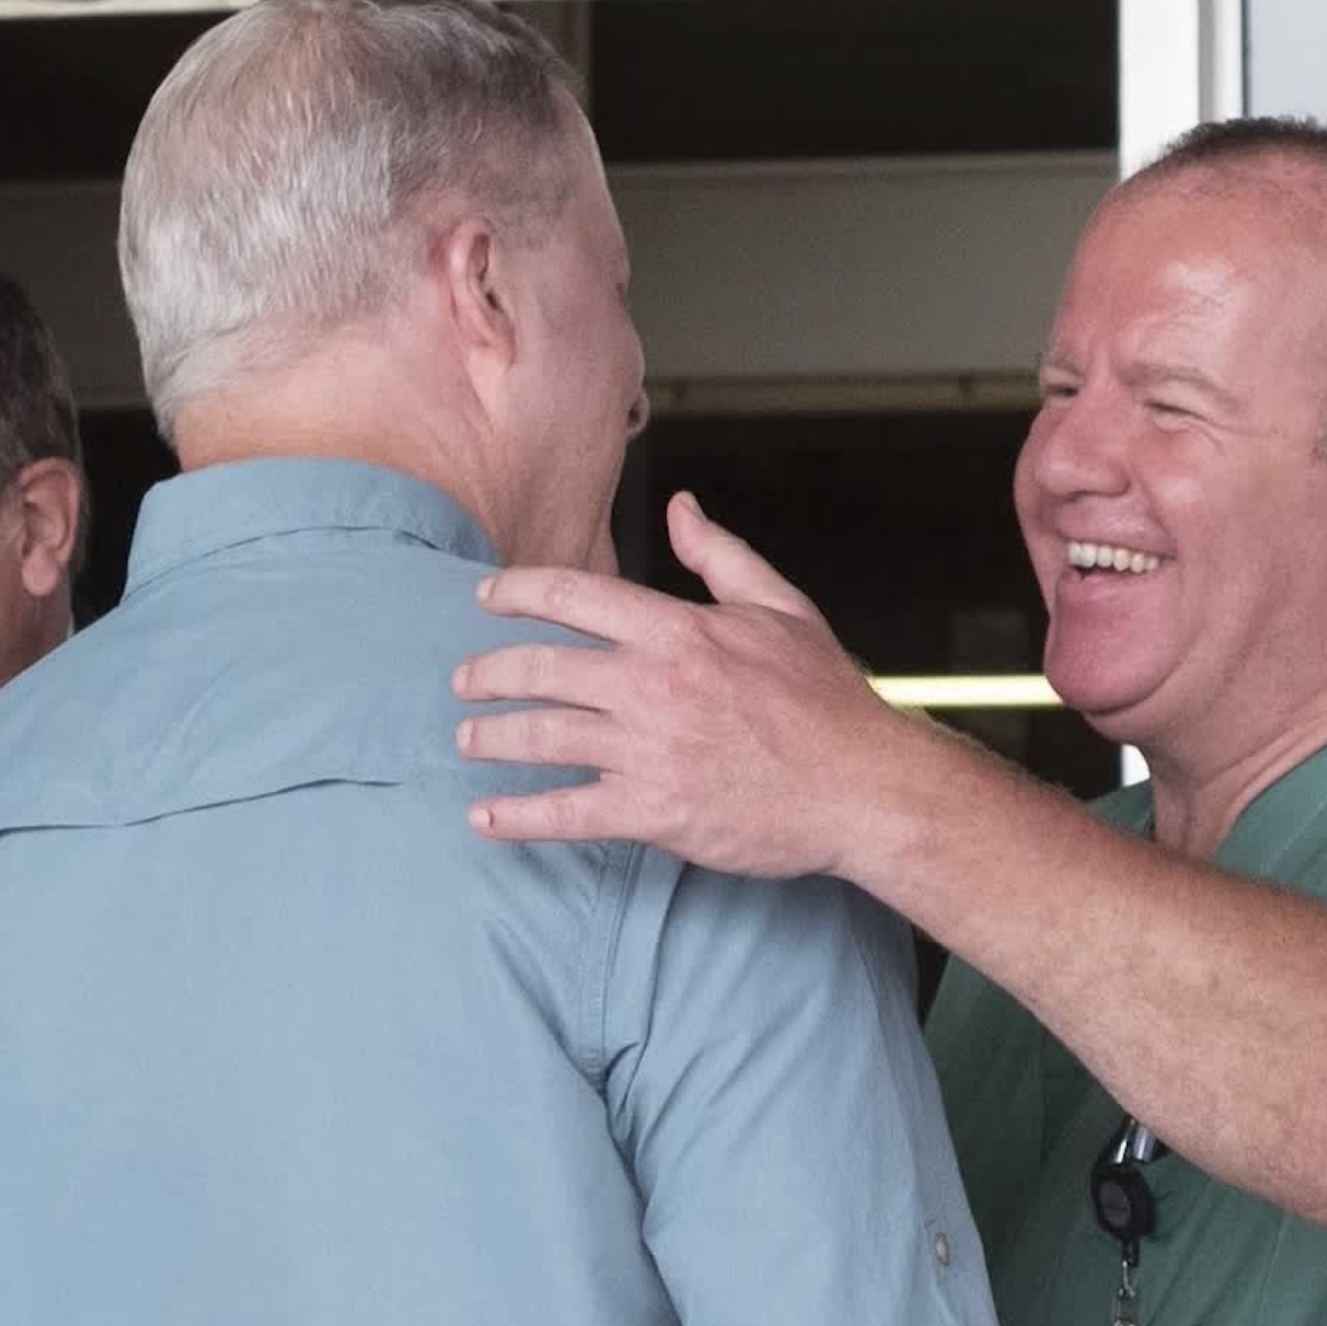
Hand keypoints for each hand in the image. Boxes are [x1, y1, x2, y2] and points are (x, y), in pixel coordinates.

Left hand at [453, 492, 906, 877]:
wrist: (861, 785)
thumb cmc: (826, 699)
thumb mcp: (781, 607)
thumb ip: (720, 555)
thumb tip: (682, 507)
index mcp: (677, 630)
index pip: (573, 595)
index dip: (516, 592)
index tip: (485, 598)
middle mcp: (652, 686)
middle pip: (541, 669)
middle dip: (488, 672)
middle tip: (464, 680)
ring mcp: (648, 751)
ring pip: (542, 737)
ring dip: (492, 737)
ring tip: (468, 737)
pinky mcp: (653, 811)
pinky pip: (567, 813)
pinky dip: (518, 817)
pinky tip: (484, 818)